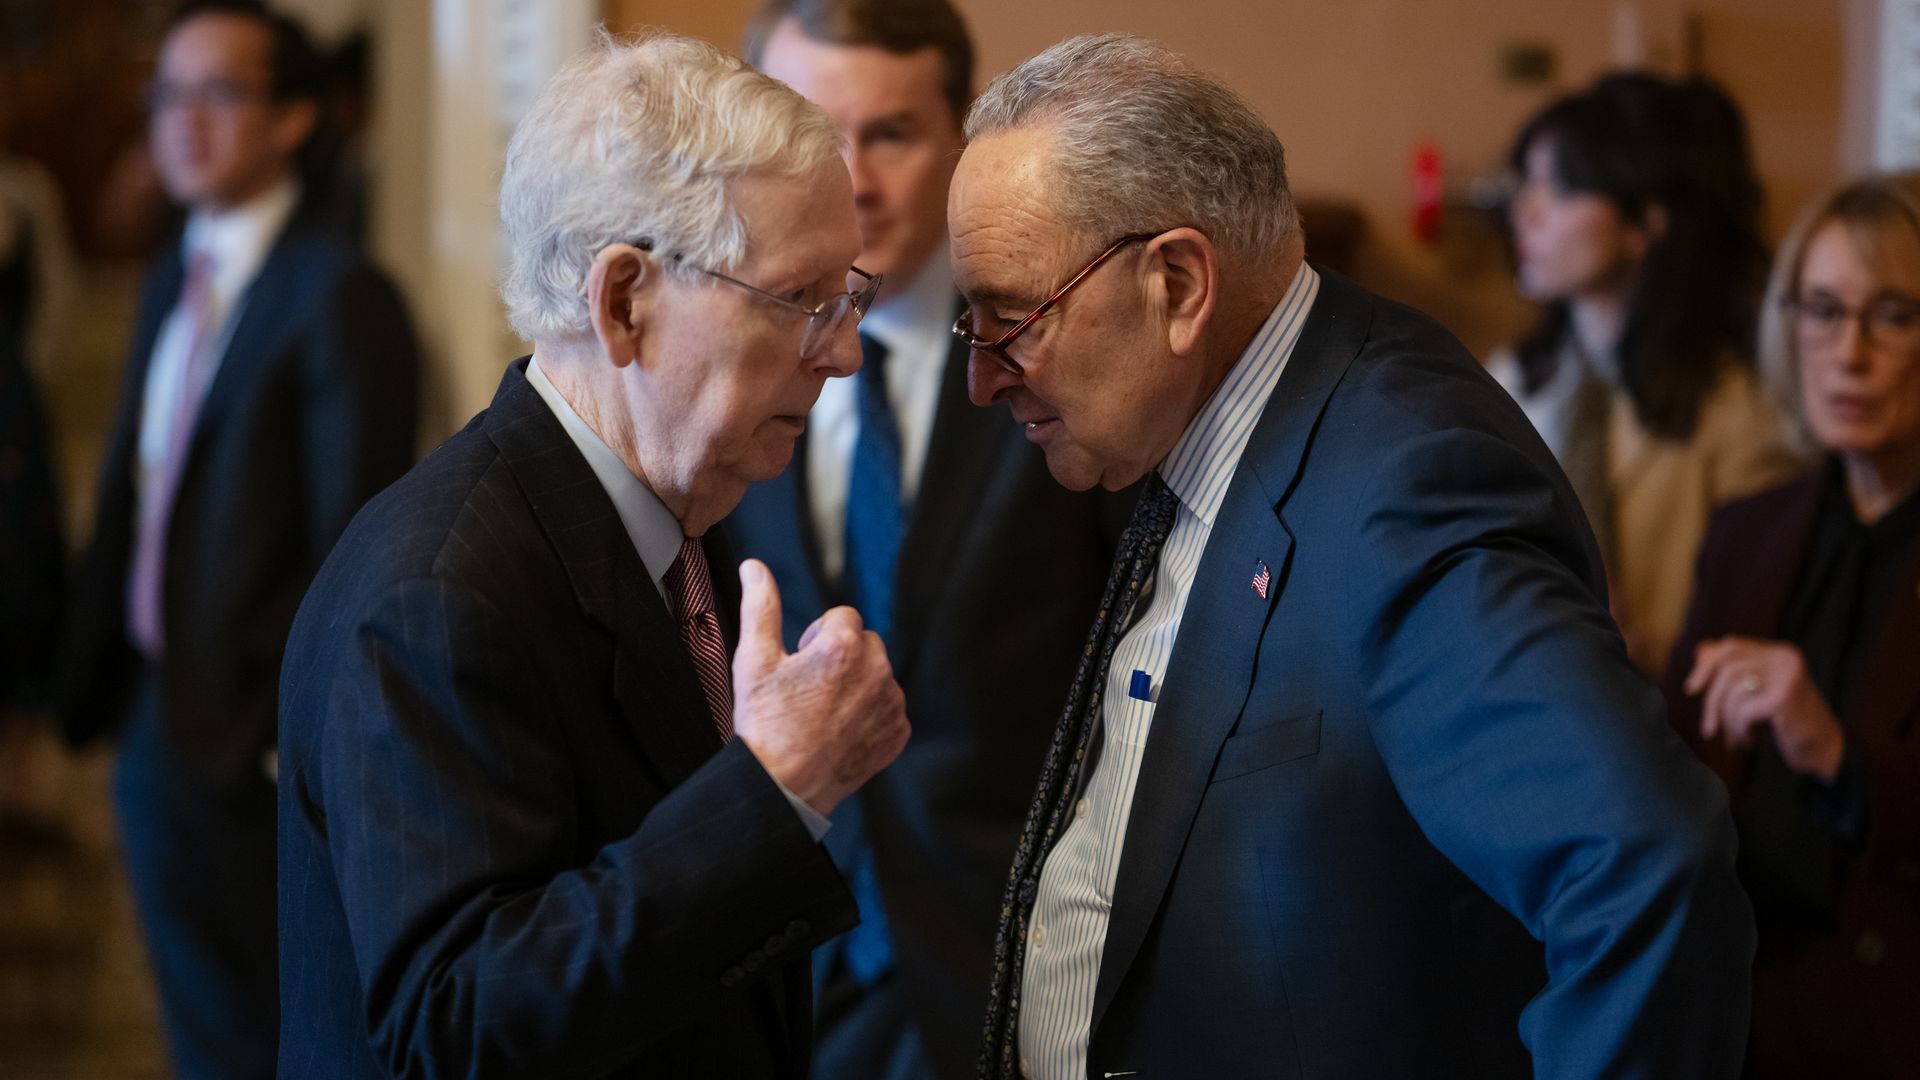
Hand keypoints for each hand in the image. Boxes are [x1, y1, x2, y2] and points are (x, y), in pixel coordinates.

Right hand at [730, 559, 908, 815]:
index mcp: (844, 645)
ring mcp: (891, 704)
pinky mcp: (898, 732)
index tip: (802, 663)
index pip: (843, 617)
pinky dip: (870, 714)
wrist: (781, 786)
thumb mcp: (754, 659)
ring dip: (857, 684)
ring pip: (879, 675)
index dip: (818, 638)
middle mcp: (877, 671)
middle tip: (811, 687)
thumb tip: (755, 568)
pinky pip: (889, 708)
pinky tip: (840, 729)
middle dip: (842, 656)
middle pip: (865, 643)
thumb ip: (760, 605)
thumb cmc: (764, 724)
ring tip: (824, 711)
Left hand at [1684, 636, 1845, 780]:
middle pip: (1726, 669)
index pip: (1730, 647)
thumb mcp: (1758, 695)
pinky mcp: (1784, 698)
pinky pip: (1742, 710)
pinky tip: (1750, 741)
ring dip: (1727, 721)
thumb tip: (1700, 650)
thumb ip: (1734, 672)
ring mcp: (1786, 676)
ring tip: (1737, 738)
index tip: (1691, 689)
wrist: (1824, 752)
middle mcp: (1785, 658)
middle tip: (1709, 730)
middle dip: (1711, 702)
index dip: (1706, 665)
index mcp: (1779, 653)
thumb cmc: (1786, 724)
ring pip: (1732, 691)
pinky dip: (1739, 729)